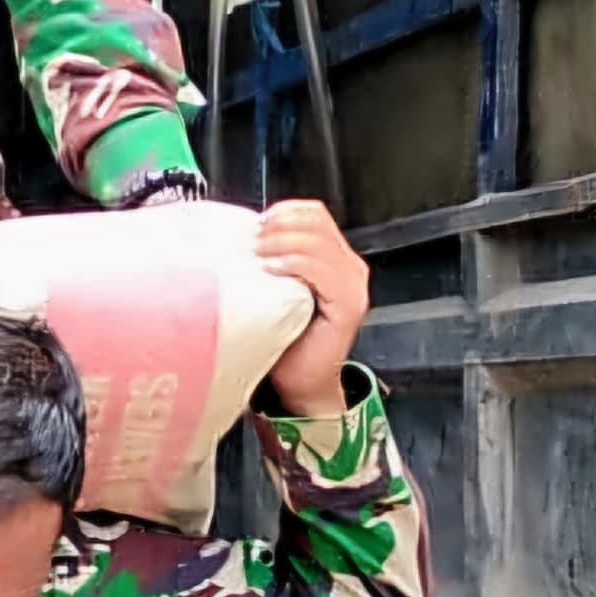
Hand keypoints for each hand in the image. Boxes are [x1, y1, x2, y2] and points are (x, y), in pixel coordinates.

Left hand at [253, 201, 368, 418]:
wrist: (302, 384)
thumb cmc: (286, 341)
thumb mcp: (278, 289)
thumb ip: (275, 260)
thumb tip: (243, 235)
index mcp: (335, 258)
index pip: (313, 213)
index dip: (283, 212)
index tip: (256, 224)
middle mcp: (350, 267)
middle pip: (315, 222)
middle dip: (279, 225)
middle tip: (254, 241)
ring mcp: (353, 286)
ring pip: (317, 241)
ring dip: (282, 242)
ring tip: (260, 255)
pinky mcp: (349, 305)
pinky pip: (322, 270)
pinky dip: (295, 263)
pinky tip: (274, 269)